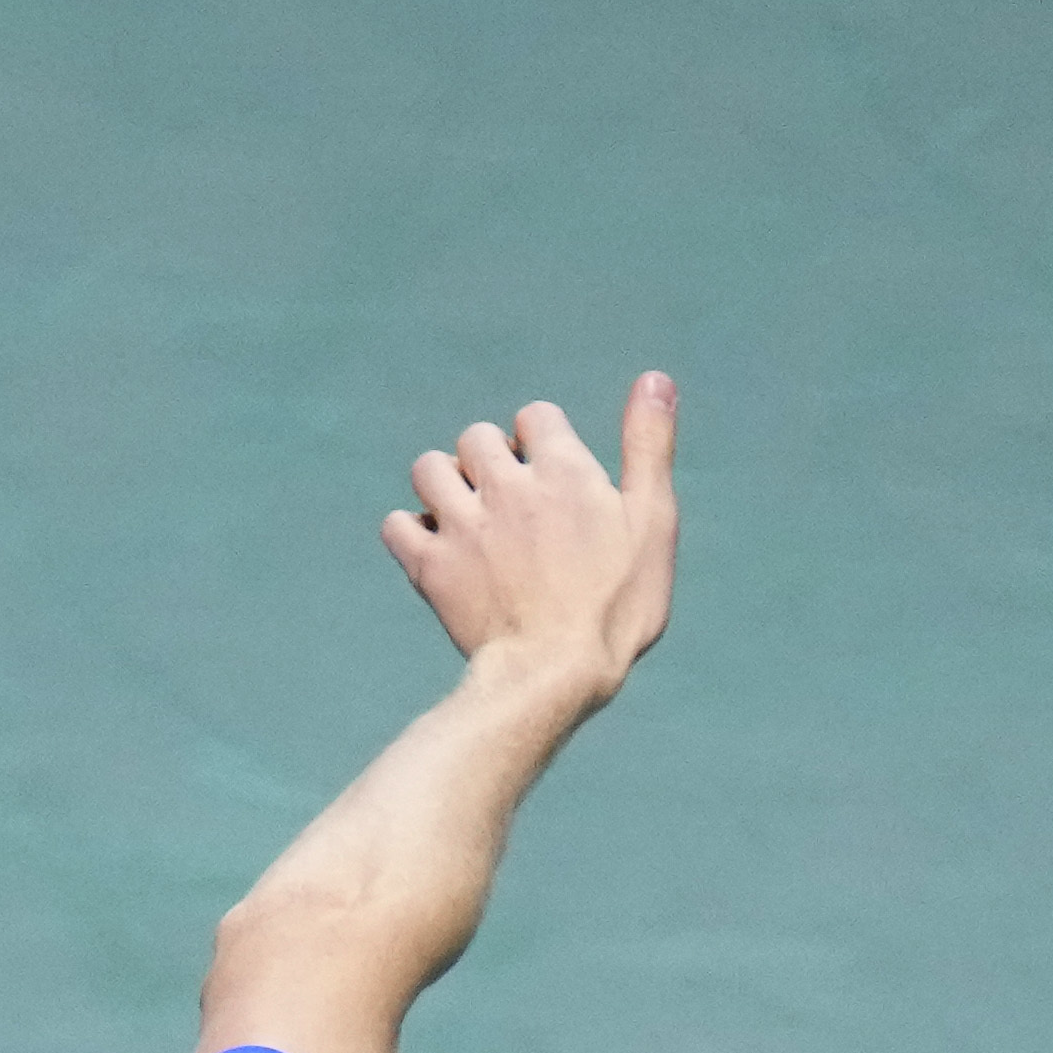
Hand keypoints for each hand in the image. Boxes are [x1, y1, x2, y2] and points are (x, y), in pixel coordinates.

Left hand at [380, 376, 676, 706]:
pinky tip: (436, 548)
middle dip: (490, 459)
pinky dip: (410, 530)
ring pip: (429, 469)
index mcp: (561, 469)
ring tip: (469, 517)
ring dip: (444, 483)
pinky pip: (396, 526)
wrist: (555, 675)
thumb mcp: (652, 521)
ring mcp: (462, 526)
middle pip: (476, 437)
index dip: (544, 440)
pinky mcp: (430, 568)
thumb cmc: (617, 605)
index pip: (535, 416)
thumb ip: (649, 445)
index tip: (554, 477)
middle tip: (511, 503)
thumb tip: (655, 377)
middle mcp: (505, 487)